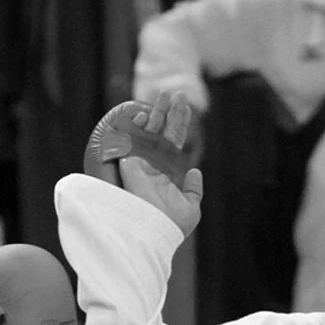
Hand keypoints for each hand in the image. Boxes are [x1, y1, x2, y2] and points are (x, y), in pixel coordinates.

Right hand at [86, 94, 204, 238]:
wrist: (153, 231)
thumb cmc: (171, 224)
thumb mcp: (191, 207)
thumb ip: (194, 190)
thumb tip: (195, 172)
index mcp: (166, 170)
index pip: (174, 140)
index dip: (180, 122)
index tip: (185, 106)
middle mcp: (152, 163)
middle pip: (162, 130)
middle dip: (168, 111)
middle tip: (175, 93)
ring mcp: (141, 162)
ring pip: (149, 131)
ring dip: (156, 112)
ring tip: (164, 94)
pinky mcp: (130, 163)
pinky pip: (133, 140)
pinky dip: (138, 126)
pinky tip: (147, 112)